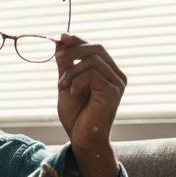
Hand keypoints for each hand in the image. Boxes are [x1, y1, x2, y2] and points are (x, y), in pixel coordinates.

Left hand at [55, 34, 126, 151]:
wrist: (81, 138)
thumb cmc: (76, 115)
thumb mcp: (67, 83)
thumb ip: (66, 64)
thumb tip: (60, 41)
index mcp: (108, 72)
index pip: (95, 48)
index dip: (78, 40)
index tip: (61, 37)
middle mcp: (117, 76)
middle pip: (97, 48)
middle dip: (74, 51)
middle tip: (58, 59)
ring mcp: (117, 84)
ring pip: (92, 61)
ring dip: (71, 71)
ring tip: (61, 86)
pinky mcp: (113, 92)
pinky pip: (93, 74)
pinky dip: (77, 81)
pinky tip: (72, 92)